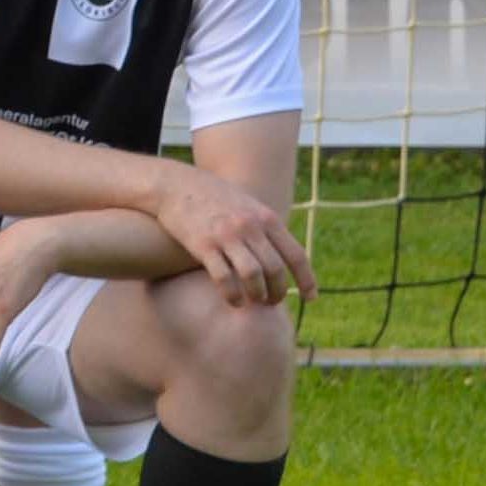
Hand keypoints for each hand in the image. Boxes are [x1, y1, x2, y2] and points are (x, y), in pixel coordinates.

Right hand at [149, 166, 316, 309]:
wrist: (174, 184)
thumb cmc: (212, 198)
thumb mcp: (247, 205)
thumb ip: (265, 226)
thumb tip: (283, 252)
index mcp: (266, 218)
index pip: (296, 255)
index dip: (307, 280)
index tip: (310, 298)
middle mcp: (250, 227)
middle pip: (275, 269)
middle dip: (278, 291)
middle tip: (272, 302)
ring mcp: (226, 235)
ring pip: (253, 275)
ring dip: (258, 295)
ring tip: (255, 302)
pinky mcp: (202, 244)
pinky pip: (224, 277)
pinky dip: (232, 295)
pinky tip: (233, 301)